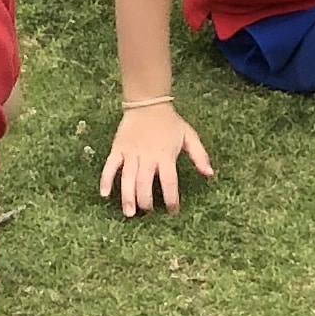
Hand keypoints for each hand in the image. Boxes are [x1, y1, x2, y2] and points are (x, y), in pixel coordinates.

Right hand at [100, 96, 214, 215]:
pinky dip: (106, 180)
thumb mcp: (189, 135)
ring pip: (127, 178)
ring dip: (127, 197)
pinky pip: (110, 166)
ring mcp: (131, 153)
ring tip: (129, 213)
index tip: (172, 212)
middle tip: (148, 213)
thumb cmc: (169, 122)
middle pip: (145, 183)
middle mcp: (147, 156)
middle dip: (146, 202)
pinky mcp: (118, 148)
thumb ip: (200, 155)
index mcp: (166, 155)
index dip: (171, 199)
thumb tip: (210, 174)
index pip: (169, 182)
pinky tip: (104, 194)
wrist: (148, 102)